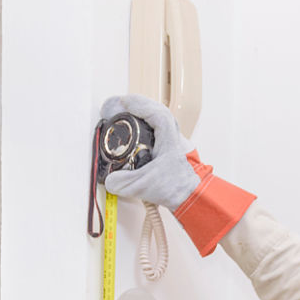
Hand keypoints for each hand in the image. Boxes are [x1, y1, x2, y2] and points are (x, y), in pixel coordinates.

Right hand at [98, 94, 197, 208]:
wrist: (190, 195)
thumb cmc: (176, 187)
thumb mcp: (144, 185)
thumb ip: (123, 183)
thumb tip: (109, 179)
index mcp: (167, 135)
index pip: (152, 111)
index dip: (134, 105)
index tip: (118, 104)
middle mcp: (170, 131)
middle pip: (151, 108)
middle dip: (131, 105)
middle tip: (113, 107)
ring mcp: (169, 136)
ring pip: (153, 115)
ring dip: (137, 112)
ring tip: (120, 112)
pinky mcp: (166, 143)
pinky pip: (153, 124)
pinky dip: (141, 121)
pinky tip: (131, 126)